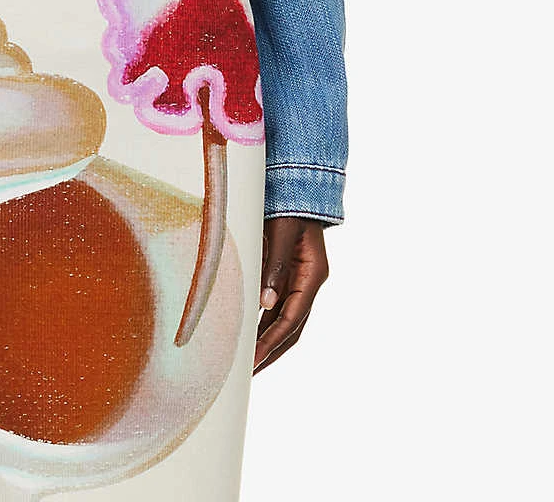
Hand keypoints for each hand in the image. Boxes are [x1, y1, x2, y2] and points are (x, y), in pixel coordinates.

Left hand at [253, 216, 328, 373]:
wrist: (298, 186)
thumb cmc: (291, 207)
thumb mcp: (283, 232)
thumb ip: (275, 265)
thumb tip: (265, 304)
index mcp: (312, 276)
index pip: (292, 319)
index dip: (272, 341)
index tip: (254, 360)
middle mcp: (308, 283)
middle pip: (291, 328)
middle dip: (270, 351)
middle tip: (249, 374)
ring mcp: (298, 281)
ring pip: (283, 320)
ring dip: (266, 341)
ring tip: (246, 361)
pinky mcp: (286, 275)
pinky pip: (275, 305)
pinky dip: (263, 321)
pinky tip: (248, 332)